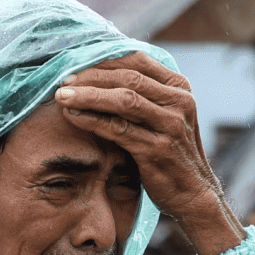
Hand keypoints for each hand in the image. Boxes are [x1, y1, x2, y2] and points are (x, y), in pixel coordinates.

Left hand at [54, 52, 245, 254]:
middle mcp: (180, 102)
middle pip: (127, 78)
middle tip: (62, 80)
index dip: (103, 60)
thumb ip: (145, 95)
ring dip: (87, 95)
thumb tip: (102, 73)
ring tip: (61, 96)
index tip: (75, 63)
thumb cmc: (171, 154)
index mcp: (180, 87)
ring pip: (123, 100)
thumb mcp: (164, 117)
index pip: (137, 61)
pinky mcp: (157, 149)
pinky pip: (118, 128)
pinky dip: (92, 119)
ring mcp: (171, 125)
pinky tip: (73, 116)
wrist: (193, 194)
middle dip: (91, 76)